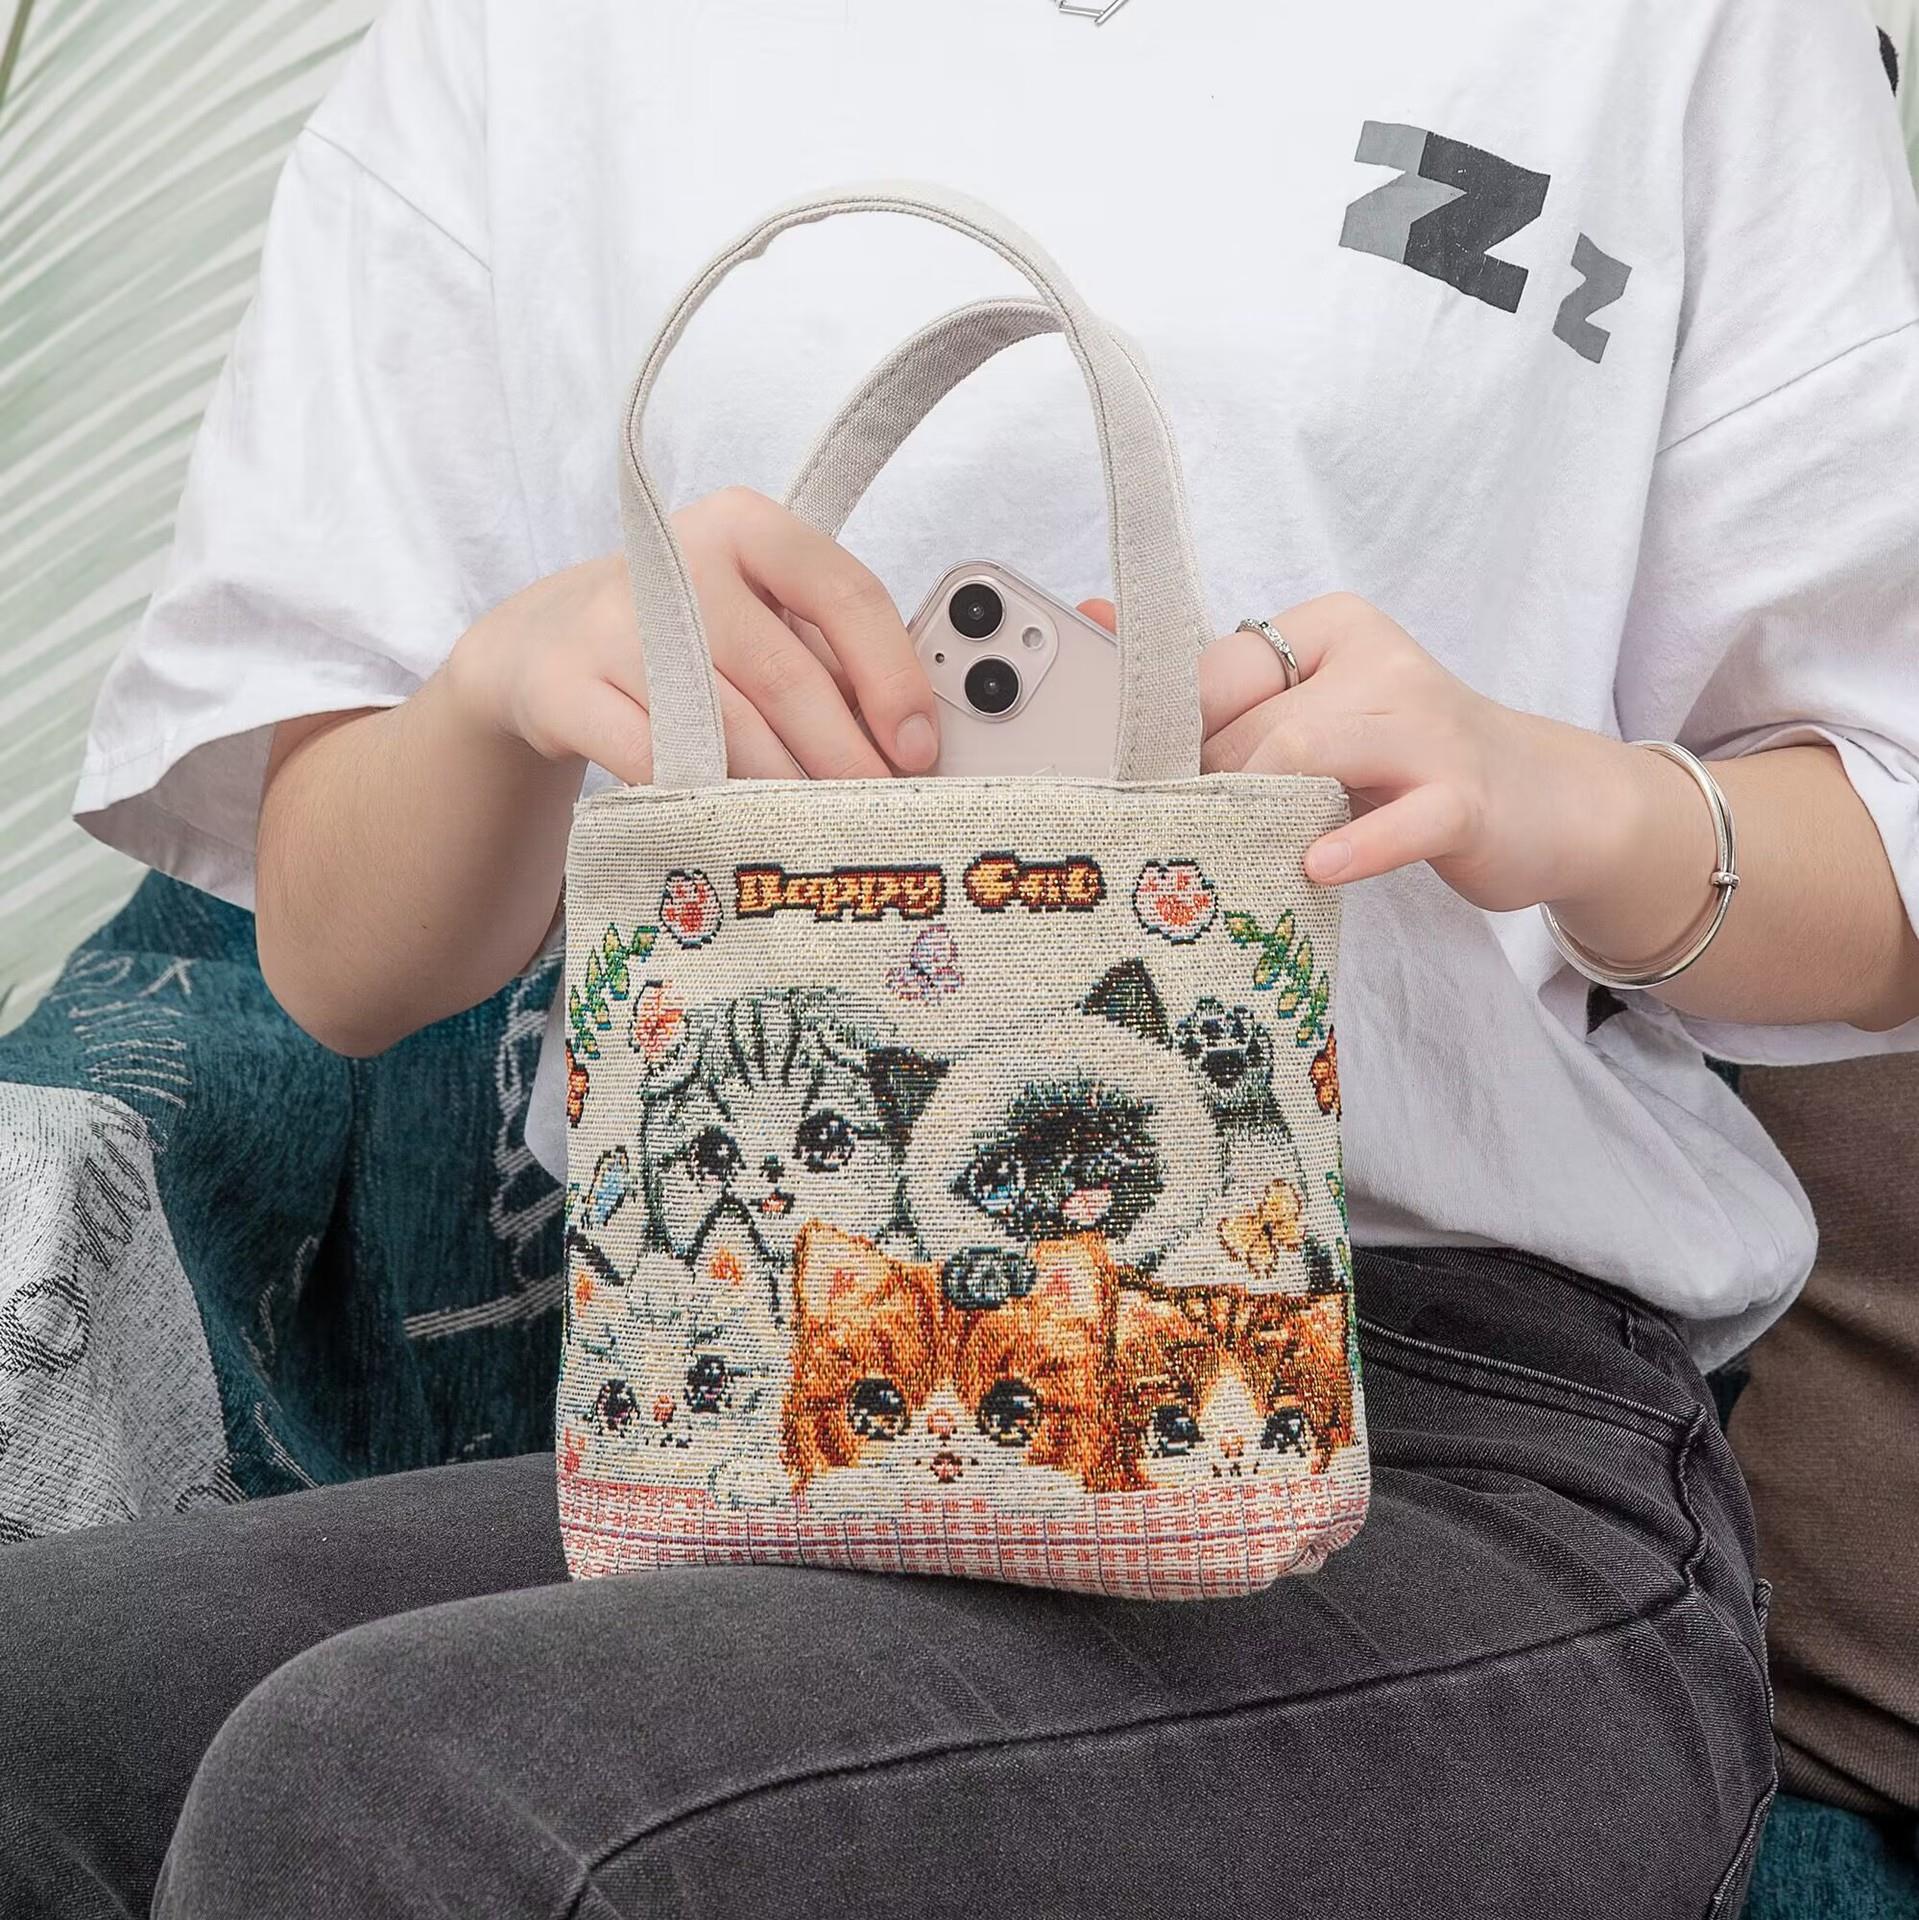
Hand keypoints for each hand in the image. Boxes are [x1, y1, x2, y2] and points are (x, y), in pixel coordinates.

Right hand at [447, 486, 938, 781]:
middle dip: (844, 757)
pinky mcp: (565, 687)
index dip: (891, 678)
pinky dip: (705, 799)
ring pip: (726, 729)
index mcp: (747, 526)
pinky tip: (738, 823)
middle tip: (875, 809)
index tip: (918, 748)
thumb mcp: (761, 618)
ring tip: (818, 825)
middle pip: (787, 675)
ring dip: (783, 791)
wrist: (547, 645)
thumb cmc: (686, 635)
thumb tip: (910, 743)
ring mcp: (614, 623)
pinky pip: (656, 762)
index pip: (844, 593)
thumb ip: (832, 661)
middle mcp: (678, 560)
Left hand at [1080, 591, 1657, 914]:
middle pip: (1254, 725)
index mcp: (1334, 628)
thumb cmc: (1407, 764)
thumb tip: (1098, 627)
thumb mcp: (1320, 715)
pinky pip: (1399, 820)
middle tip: (1184, 843)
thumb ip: (1227, 695)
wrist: (1547, 799)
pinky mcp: (1466, 796)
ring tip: (1235, 857)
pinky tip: (1317, 867)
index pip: (1220, 671)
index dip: (1172, 739)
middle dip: (1210, 790)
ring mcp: (1428, 727)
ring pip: (1304, 757)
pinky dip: (1354, 846)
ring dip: (1257, 814)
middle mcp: (1379, 661)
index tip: (1143, 791)